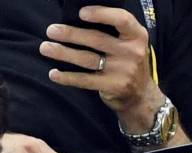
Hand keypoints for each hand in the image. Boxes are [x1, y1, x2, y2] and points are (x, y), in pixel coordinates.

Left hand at [41, 7, 164, 130]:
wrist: (141, 95)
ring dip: (63, 53)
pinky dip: (68, 77)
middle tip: (51, 31)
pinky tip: (54, 74)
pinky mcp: (114, 86)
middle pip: (97, 39)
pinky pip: (86, 80)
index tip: (81, 14)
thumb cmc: (128, 62)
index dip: (101, 14)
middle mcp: (133, 52)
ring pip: (88, 59)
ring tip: (46, 48)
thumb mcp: (130, 43)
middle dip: (71, 34)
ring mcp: (124, 71)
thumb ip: (113, 31)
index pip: (121, 20)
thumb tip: (77, 19)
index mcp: (137, 36)